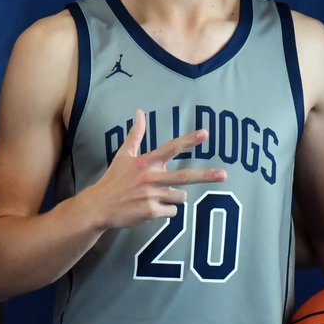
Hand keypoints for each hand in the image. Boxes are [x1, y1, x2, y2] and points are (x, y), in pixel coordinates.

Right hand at [85, 109, 225, 229]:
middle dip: (206, 175)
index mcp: (146, 162)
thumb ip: (136, 134)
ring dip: (174, 197)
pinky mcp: (151, 212)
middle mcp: (150, 178)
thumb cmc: (113, 180)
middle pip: (184, 177)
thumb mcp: (123, 155)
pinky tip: (151, 208)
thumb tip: (140, 111)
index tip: (205, 134)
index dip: (188, 141)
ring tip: (156, 196)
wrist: (99, 207)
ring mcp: (151, 196)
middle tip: (224, 174)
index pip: (171, 148)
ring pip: (180, 197)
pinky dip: (166, 211)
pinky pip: (172, 212)